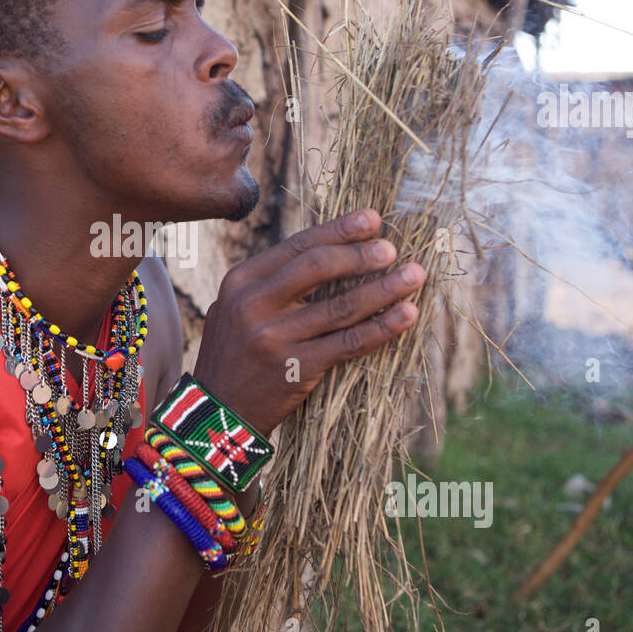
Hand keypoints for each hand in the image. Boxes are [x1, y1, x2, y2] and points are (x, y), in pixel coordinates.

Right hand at [190, 210, 425, 440]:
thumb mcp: (237, 307)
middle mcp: (254, 304)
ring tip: (414, 277)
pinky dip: (382, 328)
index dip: (339, 230)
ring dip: (384, 289)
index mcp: (241, 281)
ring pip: (340, 306)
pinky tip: (406, 316)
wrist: (217, 412)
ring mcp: (274, 338)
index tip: (373, 219)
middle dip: (361, 255)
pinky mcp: (295, 369)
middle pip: (319, 268)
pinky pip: (348, 344)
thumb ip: (274, 280)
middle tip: (393, 250)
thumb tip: (335, 248)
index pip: (298, 246)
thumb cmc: (237, 353)